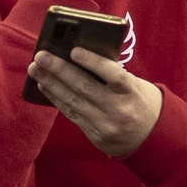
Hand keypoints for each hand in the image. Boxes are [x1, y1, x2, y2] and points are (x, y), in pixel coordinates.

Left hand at [27, 46, 162, 157]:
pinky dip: (56, 99)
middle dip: (60, 70)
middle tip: (41, 56)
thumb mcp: (134, 84)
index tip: (74, 50)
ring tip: (36, 69)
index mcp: (132, 92)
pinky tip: (44, 85)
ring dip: (51, 84)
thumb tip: (76, 56)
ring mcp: (106, 125)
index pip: (114, 74)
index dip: (93, 62)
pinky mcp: (95, 136)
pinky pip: (72, 115)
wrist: (150, 136)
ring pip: (73, 102)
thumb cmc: (138, 99)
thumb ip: (111, 73)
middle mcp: (119, 110)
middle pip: (85, 88)